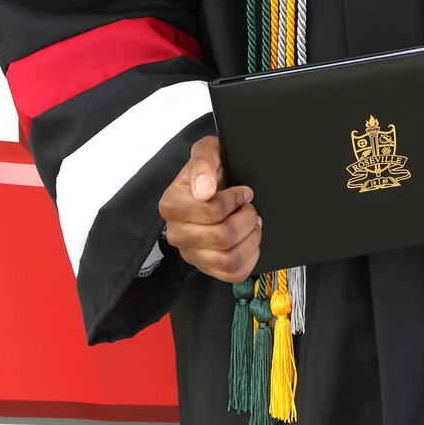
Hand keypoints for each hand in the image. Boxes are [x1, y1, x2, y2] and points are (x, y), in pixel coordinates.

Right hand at [159, 135, 260, 282]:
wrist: (210, 183)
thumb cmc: (210, 167)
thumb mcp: (206, 150)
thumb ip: (203, 163)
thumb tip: (203, 190)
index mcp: (171, 204)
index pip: (213, 212)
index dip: (235, 199)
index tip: (242, 191)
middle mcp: (176, 233)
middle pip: (223, 238)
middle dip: (247, 218)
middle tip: (249, 206)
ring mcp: (190, 253)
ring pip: (229, 260)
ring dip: (250, 239)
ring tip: (252, 222)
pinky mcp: (205, 267)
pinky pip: (233, 274)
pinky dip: (250, 257)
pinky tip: (249, 239)